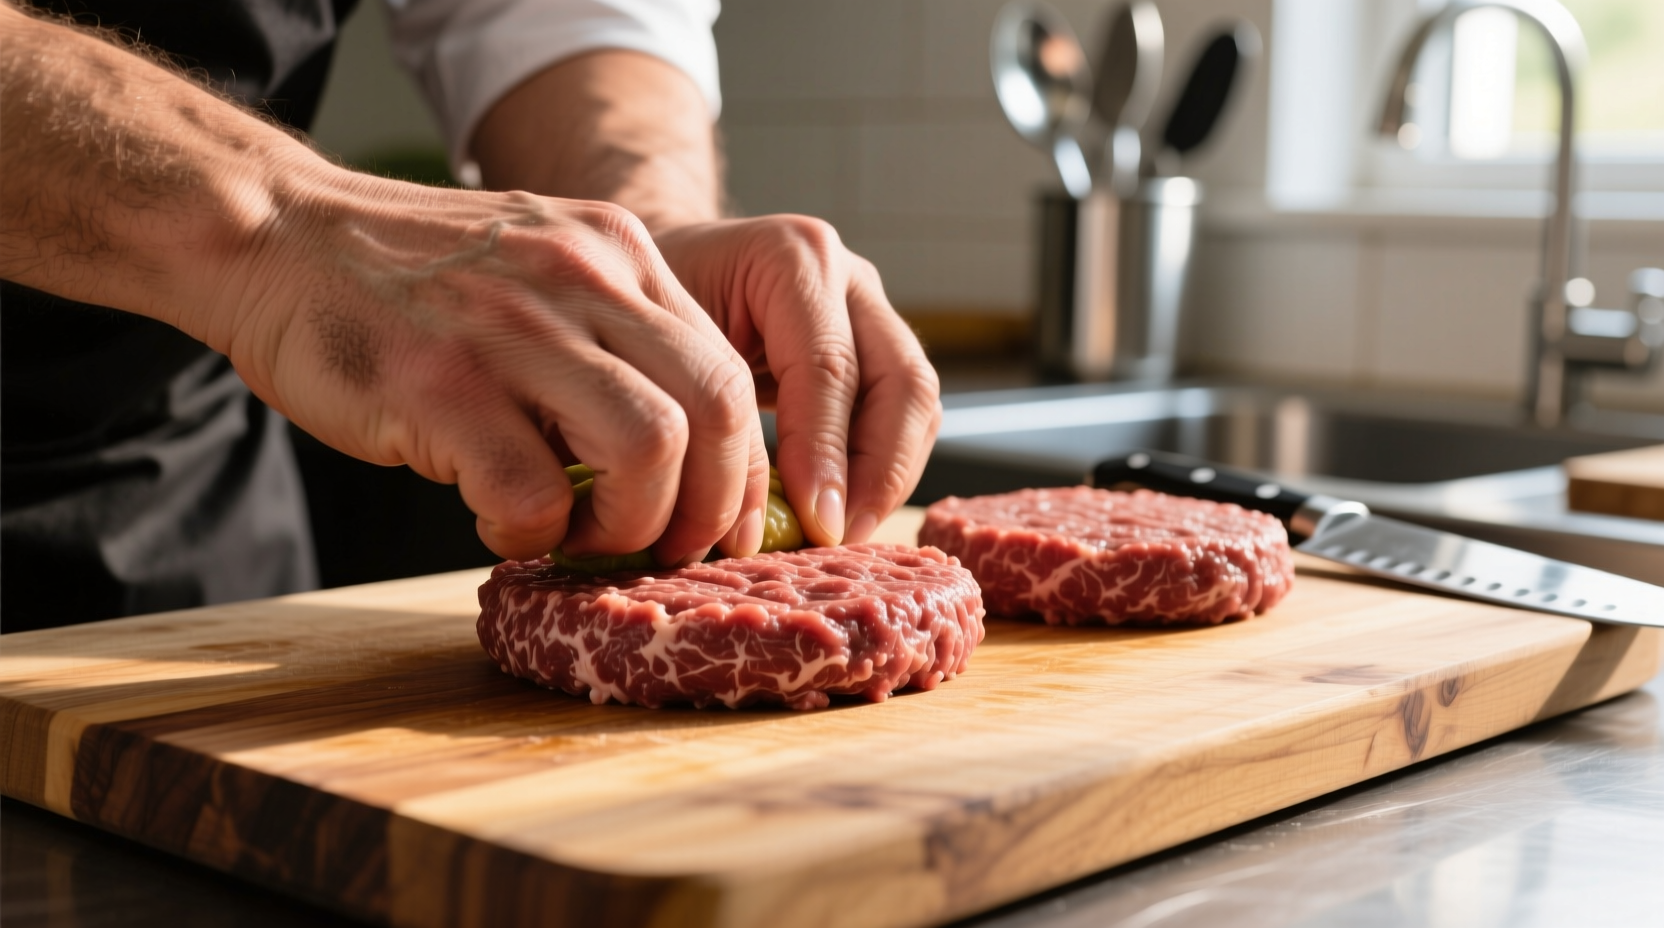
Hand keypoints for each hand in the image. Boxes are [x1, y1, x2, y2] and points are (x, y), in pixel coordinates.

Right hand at [223, 168, 770, 564]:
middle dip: (709, 506)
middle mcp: (583, 280)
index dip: (740, 471)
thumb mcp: (539, 269)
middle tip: (663, 547)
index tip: (716, 525)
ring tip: (579, 537)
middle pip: (718, 409)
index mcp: (619, 255)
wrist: (273, 234)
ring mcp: (512, 329)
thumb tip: (676, 457)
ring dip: (631, 524)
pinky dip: (529, 532)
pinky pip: (533, 491)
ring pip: (651, 447)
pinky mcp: (439, 385)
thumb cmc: (408, 280)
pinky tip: (496, 523)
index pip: (732, 373)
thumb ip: (612, 340)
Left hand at [654, 216, 941, 545]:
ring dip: (891, 477)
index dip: (825, 453)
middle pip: (901, 380)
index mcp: (791, 257)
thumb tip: (727, 525)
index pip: (828, 365)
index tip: (817, 525)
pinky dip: (884, 471)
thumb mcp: (647, 345)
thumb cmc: (639, 313)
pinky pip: (907, 417)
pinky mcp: (876, 352)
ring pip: (918, 402)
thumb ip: (693, 408)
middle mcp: (845, 277)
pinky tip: (844, 514)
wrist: (650, 279)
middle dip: (879, 471)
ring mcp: (870, 312)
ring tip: (845, 536)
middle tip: (842, 539)